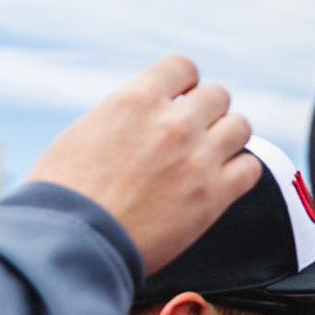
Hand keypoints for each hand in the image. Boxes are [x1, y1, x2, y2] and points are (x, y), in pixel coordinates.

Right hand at [28, 56, 261, 273]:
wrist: (69, 247)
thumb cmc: (63, 196)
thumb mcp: (85, 133)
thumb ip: (127, 115)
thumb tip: (148, 111)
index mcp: (136, 101)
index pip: (182, 67)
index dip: (183, 84)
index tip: (178, 99)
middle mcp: (174, 124)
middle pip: (218, 95)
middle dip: (205, 112)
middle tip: (190, 133)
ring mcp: (198, 159)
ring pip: (240, 126)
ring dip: (225, 138)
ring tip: (207, 155)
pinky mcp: (214, 196)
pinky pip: (251, 168)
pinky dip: (239, 172)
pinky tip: (220, 180)